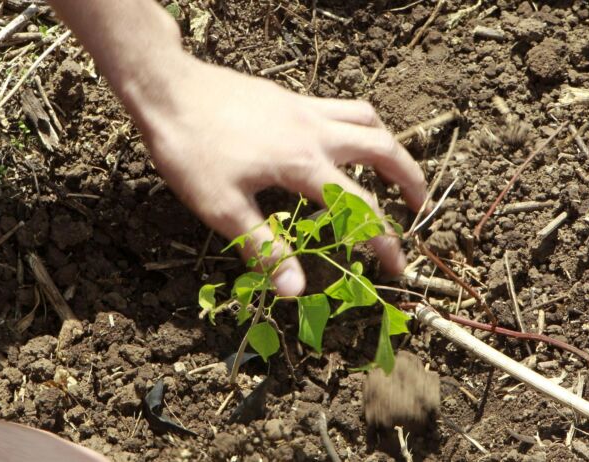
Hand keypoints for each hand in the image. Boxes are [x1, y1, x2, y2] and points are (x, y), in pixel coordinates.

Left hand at [127, 55, 426, 295]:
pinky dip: (359, 124)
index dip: (384, 241)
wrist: (168, 91)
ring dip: (390, 146)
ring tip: (394, 170)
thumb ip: (265, 248)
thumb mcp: (223, 209)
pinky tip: (343, 142)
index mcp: (303, 165)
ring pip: (368, 120)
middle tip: (420, 207)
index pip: (360, 208)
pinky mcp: (291, 99)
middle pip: (384, 151)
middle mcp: (315, 132)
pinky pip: (341, 106)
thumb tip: (295, 290)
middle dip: (410, 181)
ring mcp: (305, 110)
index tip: (398, 266)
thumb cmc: (191, 151)